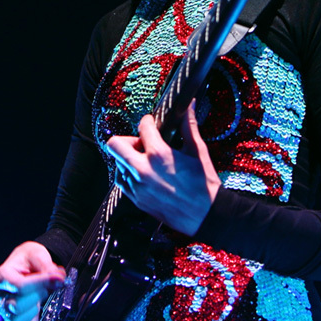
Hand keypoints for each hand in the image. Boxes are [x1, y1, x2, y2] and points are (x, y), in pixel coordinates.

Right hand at [0, 241, 65, 320]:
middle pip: (16, 306)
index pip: (19, 286)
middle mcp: (0, 295)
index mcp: (2, 276)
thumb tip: (58, 278)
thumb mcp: (38, 254)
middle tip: (47, 287)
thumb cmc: (30, 259)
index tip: (58, 278)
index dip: (41, 283)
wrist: (27, 264)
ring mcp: (4, 310)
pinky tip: (37, 315)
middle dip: (37, 296)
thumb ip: (47, 267)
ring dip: (34, 312)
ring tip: (39, 299)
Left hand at [105, 102, 220, 235]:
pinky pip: (122, 181)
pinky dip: (130, 175)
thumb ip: (188, 126)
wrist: (206, 215)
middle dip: (127, 139)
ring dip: (129, 159)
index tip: (151, 123)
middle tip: (143, 144)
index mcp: (159, 155)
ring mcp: (137, 187)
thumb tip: (188, 106)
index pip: (142, 126)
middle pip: (115, 144)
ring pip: (117, 163)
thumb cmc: (204, 184)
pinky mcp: (136, 200)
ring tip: (147, 162)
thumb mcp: (197, 151)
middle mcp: (143, 170)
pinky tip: (145, 175)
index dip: (148, 121)